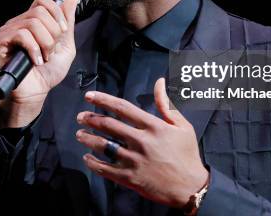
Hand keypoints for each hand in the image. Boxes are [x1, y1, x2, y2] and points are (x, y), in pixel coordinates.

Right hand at [0, 0, 79, 126]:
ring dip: (45, 43)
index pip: (42, 1)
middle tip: (52, 50)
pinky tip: (36, 61)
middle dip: (53, 33)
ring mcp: (7, 31)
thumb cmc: (48, 71)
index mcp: (32, 21)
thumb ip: (68, 23)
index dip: (56, 14)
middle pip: (39, 11)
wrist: (36, 92)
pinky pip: (21, 34)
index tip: (62, 32)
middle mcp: (18, 23)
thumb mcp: (65, 45)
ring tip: (44, 57)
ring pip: (33, 23)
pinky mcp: (0, 42)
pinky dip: (34, 49)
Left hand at [75, 77, 208, 207]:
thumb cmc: (187, 154)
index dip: (103, 100)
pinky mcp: (130, 178)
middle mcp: (141, 141)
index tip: (90, 96)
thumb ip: (166, 104)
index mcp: (153, 126)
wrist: (190, 187)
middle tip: (81, 116)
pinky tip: (87, 158)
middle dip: (90, 118)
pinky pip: (105, 169)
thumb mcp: (182, 125)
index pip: (122, 108)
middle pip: (108, 125)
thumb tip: (160, 82)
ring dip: (88, 138)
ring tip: (79, 134)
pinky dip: (93, 163)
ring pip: (103, 146)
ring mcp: (134, 160)